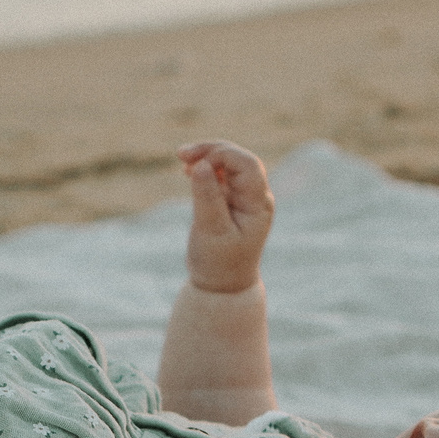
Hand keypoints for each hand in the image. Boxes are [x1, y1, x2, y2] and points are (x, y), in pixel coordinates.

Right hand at [177, 140, 274, 293]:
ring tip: (182, 161)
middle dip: (211, 151)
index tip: (193, 163)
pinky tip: (188, 171)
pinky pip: (221, 174)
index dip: (221, 155)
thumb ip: (207, 197)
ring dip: (206, 157)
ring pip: (229, 163)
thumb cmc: (218, 262)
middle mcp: (256, 197)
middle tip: (181, 154)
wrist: (222, 286)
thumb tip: (201, 165)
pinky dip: (205, 169)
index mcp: (258, 205)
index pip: (247, 165)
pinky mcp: (232, 200)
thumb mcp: (210, 231)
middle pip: (238, 159)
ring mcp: (245, 197)